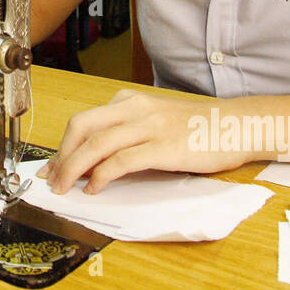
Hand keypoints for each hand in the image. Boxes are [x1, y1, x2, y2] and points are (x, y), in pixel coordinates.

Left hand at [37, 90, 253, 193]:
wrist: (237, 125)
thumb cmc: (198, 127)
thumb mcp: (156, 119)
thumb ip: (128, 131)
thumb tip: (96, 158)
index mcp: (129, 101)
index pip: (84, 120)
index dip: (63, 145)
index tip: (52, 166)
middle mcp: (135, 109)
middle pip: (82, 127)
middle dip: (62, 155)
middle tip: (52, 178)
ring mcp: (149, 126)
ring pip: (97, 144)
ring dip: (75, 168)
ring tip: (66, 187)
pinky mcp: (163, 147)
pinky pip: (122, 161)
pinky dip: (102, 175)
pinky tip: (95, 188)